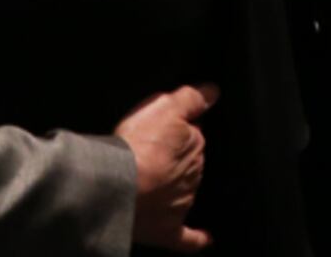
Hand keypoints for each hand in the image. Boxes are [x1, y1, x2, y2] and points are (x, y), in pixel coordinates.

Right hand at [116, 85, 212, 250]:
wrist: (117, 186)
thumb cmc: (137, 147)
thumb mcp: (164, 106)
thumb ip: (192, 98)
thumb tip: (213, 92)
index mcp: (195, 146)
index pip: (194, 134)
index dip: (179, 129)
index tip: (164, 128)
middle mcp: (193, 176)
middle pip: (189, 162)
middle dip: (175, 158)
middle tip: (152, 152)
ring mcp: (182, 203)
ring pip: (186, 192)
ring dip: (176, 187)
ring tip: (154, 182)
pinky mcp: (168, 229)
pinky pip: (187, 237)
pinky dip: (197, 239)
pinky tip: (206, 239)